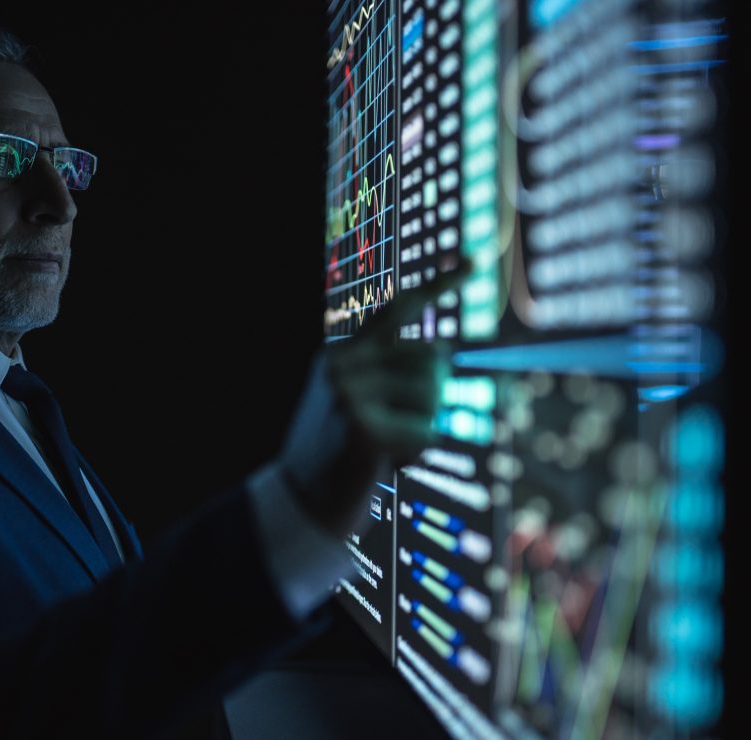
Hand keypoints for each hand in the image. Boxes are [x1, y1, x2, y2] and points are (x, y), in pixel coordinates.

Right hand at [279, 261, 471, 537]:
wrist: (299, 505)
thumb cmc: (339, 457)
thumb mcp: (359, 405)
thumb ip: (392, 375)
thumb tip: (446, 351)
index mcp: (340, 355)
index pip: (397, 310)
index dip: (437, 286)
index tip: (470, 262)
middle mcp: (342, 366)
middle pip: (431, 359)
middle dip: (436, 392)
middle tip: (409, 423)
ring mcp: (349, 395)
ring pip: (432, 394)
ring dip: (424, 426)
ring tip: (389, 445)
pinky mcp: (362, 429)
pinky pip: (425, 432)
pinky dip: (417, 452)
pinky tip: (384, 464)